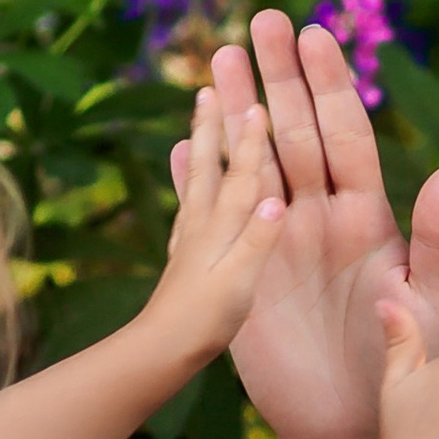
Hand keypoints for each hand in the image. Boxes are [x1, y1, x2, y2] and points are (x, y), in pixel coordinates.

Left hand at [146, 87, 284, 367]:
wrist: (161, 351)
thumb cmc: (205, 322)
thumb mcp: (240, 283)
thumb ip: (258, 241)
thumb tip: (277, 199)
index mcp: (222, 228)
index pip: (244, 175)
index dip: (253, 139)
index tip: (258, 100)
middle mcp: (203, 224)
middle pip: (209, 164)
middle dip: (213, 125)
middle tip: (209, 86)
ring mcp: (190, 238)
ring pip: (196, 179)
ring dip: (199, 145)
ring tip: (197, 118)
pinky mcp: (185, 255)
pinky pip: (187, 207)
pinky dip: (188, 183)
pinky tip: (186, 179)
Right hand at [190, 13, 438, 438]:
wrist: (356, 433)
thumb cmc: (409, 372)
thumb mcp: (432, 305)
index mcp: (369, 218)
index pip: (346, 134)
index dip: (330, 84)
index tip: (315, 32)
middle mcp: (320, 219)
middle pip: (293, 132)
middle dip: (276, 76)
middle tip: (259, 21)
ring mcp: (276, 243)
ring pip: (253, 163)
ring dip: (234, 113)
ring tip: (215, 62)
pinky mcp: (242, 277)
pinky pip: (215, 219)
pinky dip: (198, 182)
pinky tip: (182, 146)